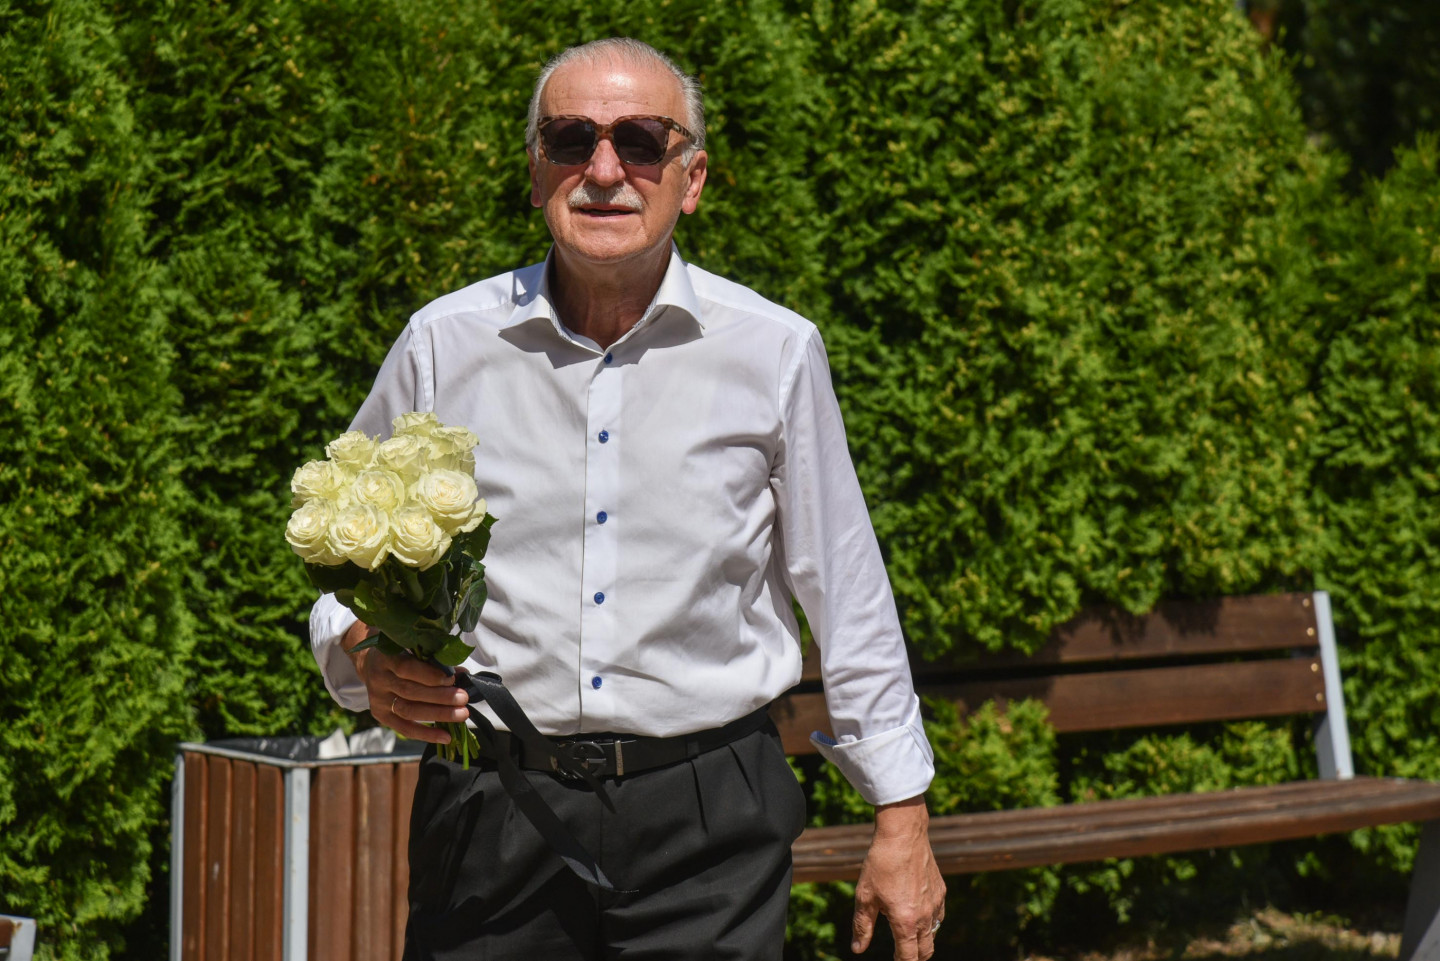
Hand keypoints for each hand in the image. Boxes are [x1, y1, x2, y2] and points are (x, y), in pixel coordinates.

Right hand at [341, 620, 468, 743]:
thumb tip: (463, 675)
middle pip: (410, 692)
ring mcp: (378, 699)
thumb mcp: (413, 649)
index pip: (407, 668)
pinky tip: (446, 736)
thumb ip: (436, 661)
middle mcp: (379, 679)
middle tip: (463, 699)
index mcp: (386, 658)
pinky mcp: (380, 715)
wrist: (371, 664)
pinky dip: (426, 734)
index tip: (452, 680)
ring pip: (409, 711)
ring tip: (461, 714)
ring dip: (438, 714)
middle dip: (440, 697)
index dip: (430, 676)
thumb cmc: (401, 653)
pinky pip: (404, 728)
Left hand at [851, 796, 944, 959]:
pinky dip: (930, 922)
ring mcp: (936, 904)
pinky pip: (939, 916)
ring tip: (907, 934)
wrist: (903, 835)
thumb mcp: (865, 896)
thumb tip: (857, 949)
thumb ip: (862, 926)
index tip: (894, 960)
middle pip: (925, 952)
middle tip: (902, 954)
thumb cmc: (880, 864)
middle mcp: (925, 917)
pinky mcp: (941, 891)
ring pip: (934, 934)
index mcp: (905, 922)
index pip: (908, 957)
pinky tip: (917, 912)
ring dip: (922, 940)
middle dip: (914, 957)